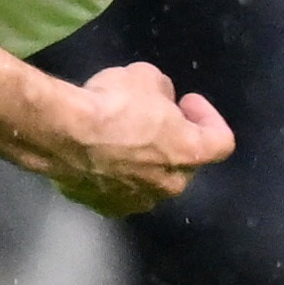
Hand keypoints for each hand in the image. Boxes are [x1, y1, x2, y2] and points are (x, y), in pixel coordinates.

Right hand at [45, 60, 234, 214]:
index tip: (187, 101)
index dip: (209, 118)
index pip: (221, 142)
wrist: (62, 134)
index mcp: (188, 153)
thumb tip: (159, 99)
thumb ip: (161, 91)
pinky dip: (114, 173)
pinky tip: (96, 154)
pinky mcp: (103, 207)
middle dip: (173, 141)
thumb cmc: (112, 104)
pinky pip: (118, 189)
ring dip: (144, 161)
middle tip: (153, 118)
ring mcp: (135, 201)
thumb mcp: (145, 77)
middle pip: (183, 164)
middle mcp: (168, 185)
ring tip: (121, 138)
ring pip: (150, 180)